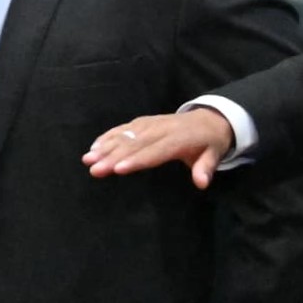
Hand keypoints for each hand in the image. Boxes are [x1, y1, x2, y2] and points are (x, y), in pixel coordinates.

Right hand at [85, 103, 234, 182]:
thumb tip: (202, 182)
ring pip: (124, 136)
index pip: (154, 151)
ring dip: (105, 147)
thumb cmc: (209, 143)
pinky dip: (108, 136)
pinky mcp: (142, 122)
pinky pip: (123, 128)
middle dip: (112, 156)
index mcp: (178, 139)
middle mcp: (160, 129)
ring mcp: (149, 124)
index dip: (136, 160)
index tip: (118, 169)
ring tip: (88, 158)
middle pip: (134, 144)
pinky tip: (94, 146)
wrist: (209, 119)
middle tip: (94, 168)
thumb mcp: (214, 155)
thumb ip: (206, 168)